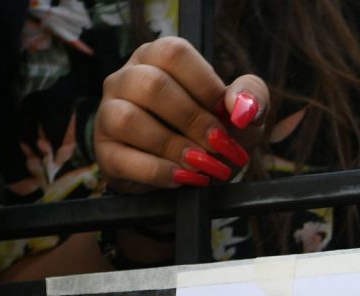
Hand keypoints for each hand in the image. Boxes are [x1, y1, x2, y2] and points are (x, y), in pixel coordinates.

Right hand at [96, 36, 264, 189]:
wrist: (193, 177)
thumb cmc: (214, 133)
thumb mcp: (242, 113)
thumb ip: (252, 97)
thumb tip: (241, 107)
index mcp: (156, 57)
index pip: (174, 53)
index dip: (205, 84)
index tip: (227, 114)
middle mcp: (126, 78)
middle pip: (152, 85)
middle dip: (194, 120)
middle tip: (220, 146)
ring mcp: (108, 114)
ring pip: (129, 119)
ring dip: (174, 146)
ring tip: (202, 165)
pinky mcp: (106, 152)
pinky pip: (125, 159)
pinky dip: (160, 172)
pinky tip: (184, 179)